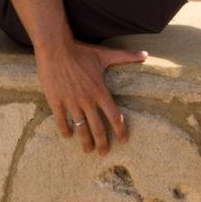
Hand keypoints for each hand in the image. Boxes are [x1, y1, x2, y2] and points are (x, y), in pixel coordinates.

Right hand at [37, 36, 145, 154]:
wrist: (56, 48)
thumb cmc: (81, 51)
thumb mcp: (104, 55)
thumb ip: (126, 56)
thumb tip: (145, 54)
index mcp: (100, 92)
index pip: (114, 116)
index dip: (120, 130)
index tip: (123, 140)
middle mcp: (87, 100)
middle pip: (98, 128)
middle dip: (102, 143)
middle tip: (104, 153)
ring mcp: (71, 102)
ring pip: (80, 128)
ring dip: (85, 142)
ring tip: (87, 151)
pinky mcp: (56, 101)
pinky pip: (61, 121)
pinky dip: (65, 130)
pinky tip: (68, 136)